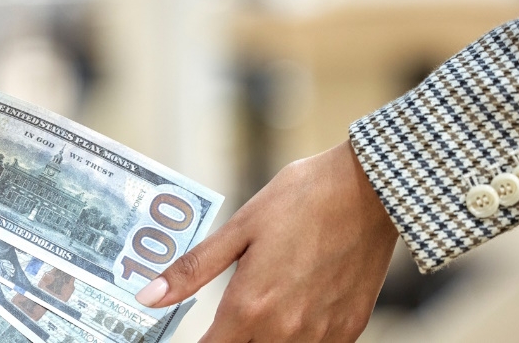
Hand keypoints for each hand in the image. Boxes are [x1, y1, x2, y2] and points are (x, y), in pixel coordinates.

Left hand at [133, 142, 396, 342]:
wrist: (372, 190)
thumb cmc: (303, 198)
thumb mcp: (240, 228)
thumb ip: (192, 270)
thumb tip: (146, 298)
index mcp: (251, 308)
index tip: (192, 334)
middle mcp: (286, 332)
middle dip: (230, 337)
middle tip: (234, 308)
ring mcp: (321, 335)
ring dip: (263, 336)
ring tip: (268, 298)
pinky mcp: (350, 329)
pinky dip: (298, 335)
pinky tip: (296, 304)